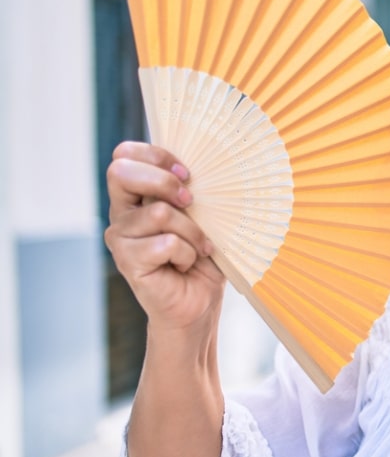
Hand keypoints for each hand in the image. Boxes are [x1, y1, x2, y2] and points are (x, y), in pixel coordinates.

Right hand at [104, 141, 224, 335]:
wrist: (200, 302)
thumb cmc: (202, 255)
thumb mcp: (201, 215)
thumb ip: (189, 191)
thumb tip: (198, 169)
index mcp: (136, 195)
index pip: (124, 154)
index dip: (155, 155)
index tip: (187, 172)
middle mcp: (121, 213)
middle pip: (122, 172)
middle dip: (164, 182)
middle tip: (190, 202)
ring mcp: (120, 238)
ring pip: (158, 213)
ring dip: (191, 232)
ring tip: (197, 249)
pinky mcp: (127, 261)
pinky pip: (166, 243)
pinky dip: (187, 254)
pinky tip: (185, 265)